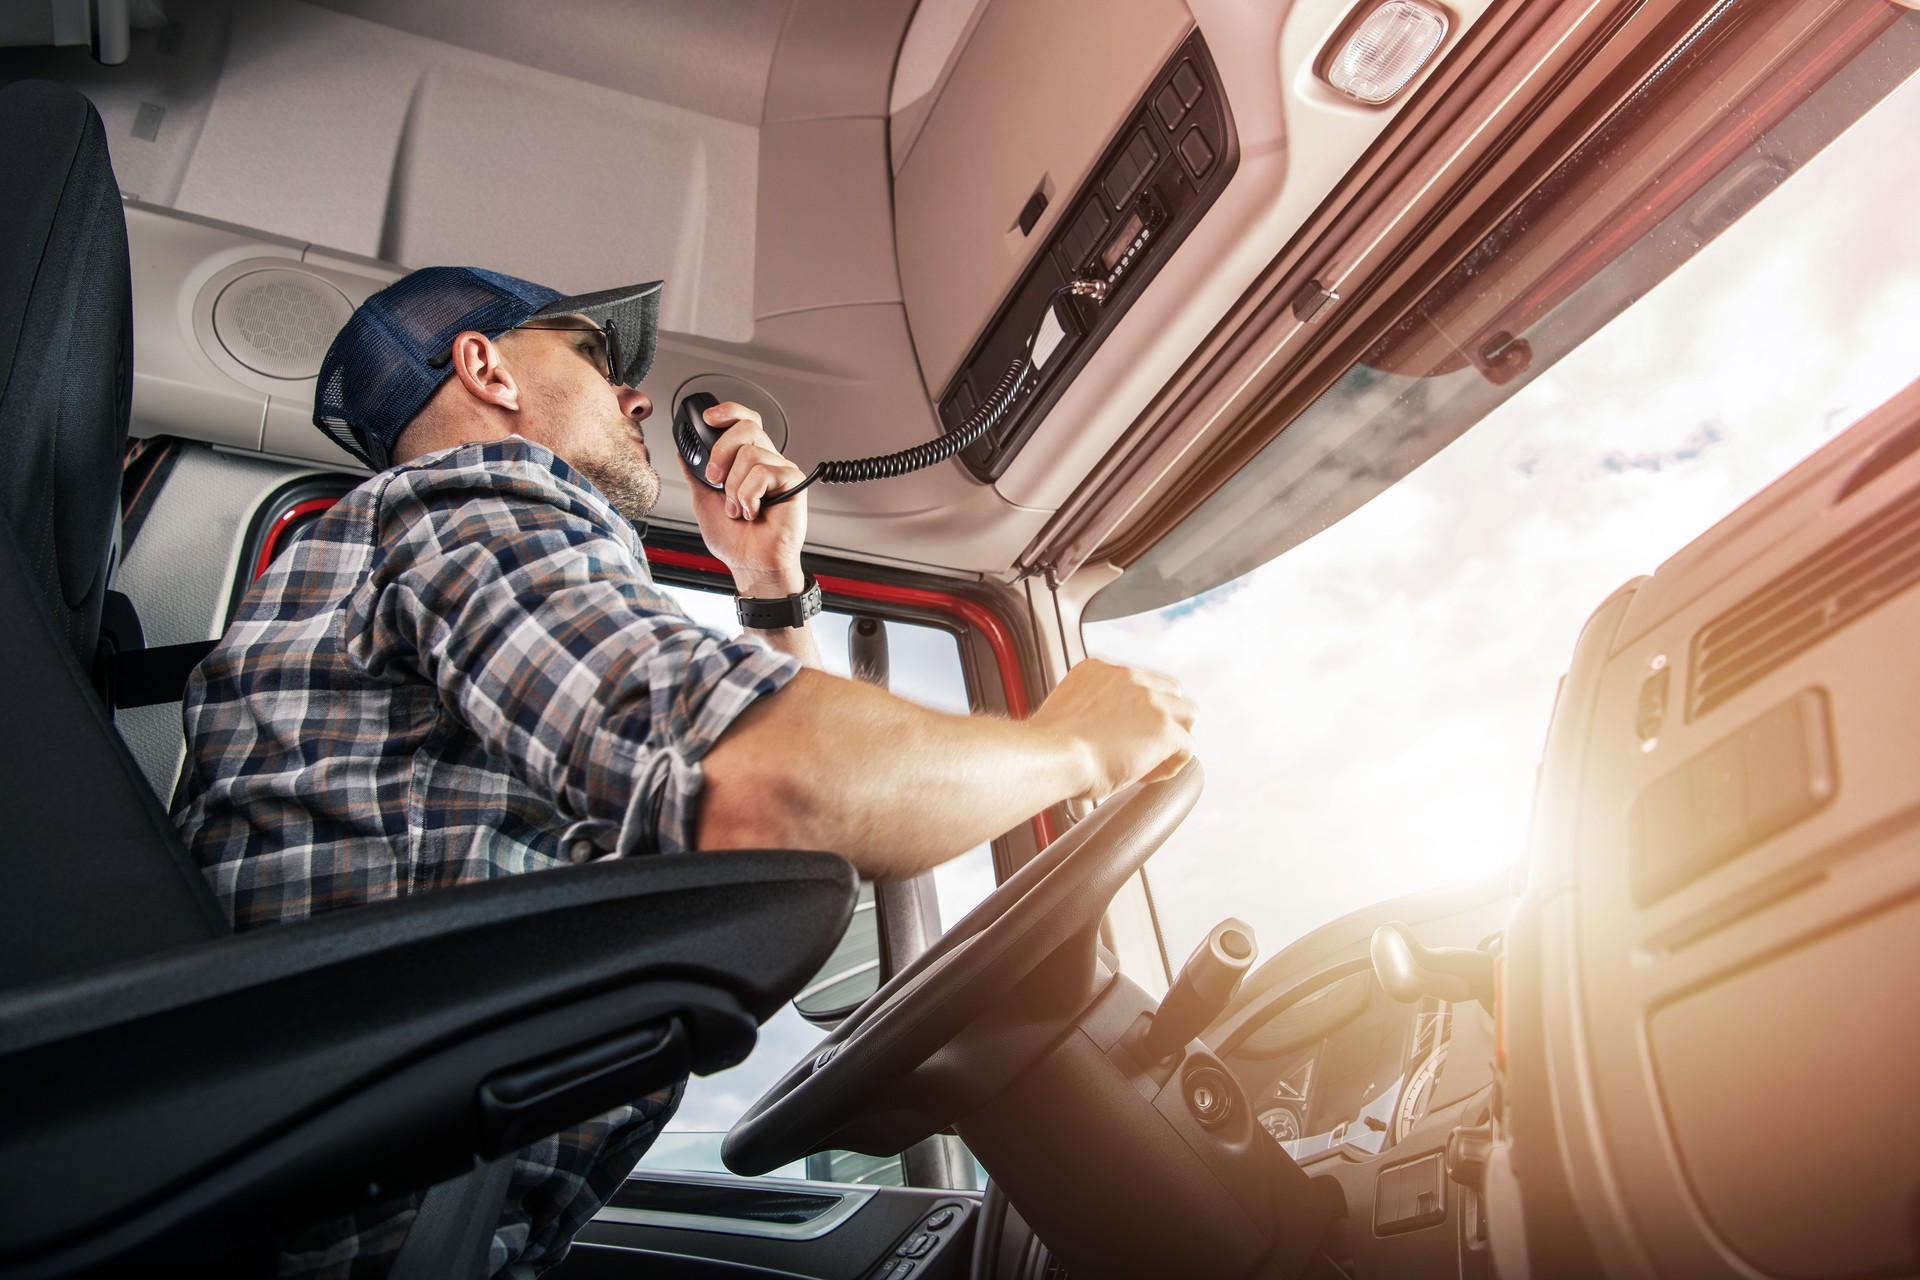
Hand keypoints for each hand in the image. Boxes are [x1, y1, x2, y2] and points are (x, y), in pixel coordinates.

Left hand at [681, 401, 808, 595]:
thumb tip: (683, 453)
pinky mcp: (794, 482)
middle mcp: (766, 462)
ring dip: (735, 488)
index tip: (708, 418)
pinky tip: (754, 512)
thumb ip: (695, 475)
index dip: (729, 412)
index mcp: (746, 463)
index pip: (744, 421)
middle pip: (747, 427)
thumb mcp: (703, 501)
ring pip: (751, 454)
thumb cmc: (734, 541)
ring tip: (739, 509)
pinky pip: (764, 473)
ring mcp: (780, 471)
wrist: (752, 564)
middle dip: (722, 451)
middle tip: (715, 479)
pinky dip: (750, 496)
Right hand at [1028, 658, 1196, 803]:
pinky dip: (1172, 764)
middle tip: (1143, 747)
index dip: (1140, 710)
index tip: (1127, 732)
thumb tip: (1102, 731)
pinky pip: (1187, 747)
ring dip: (1174, 738)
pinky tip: (1148, 776)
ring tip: (1150, 761)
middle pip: (1170, 692)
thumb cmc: (1048, 748)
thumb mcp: (1068, 712)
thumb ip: (1090, 709)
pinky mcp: (1164, 727)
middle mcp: (1128, 677)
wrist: (1050, 758)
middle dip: (1163, 718)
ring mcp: (1150, 700)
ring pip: (1187, 715)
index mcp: (1100, 670)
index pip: (1141, 682)